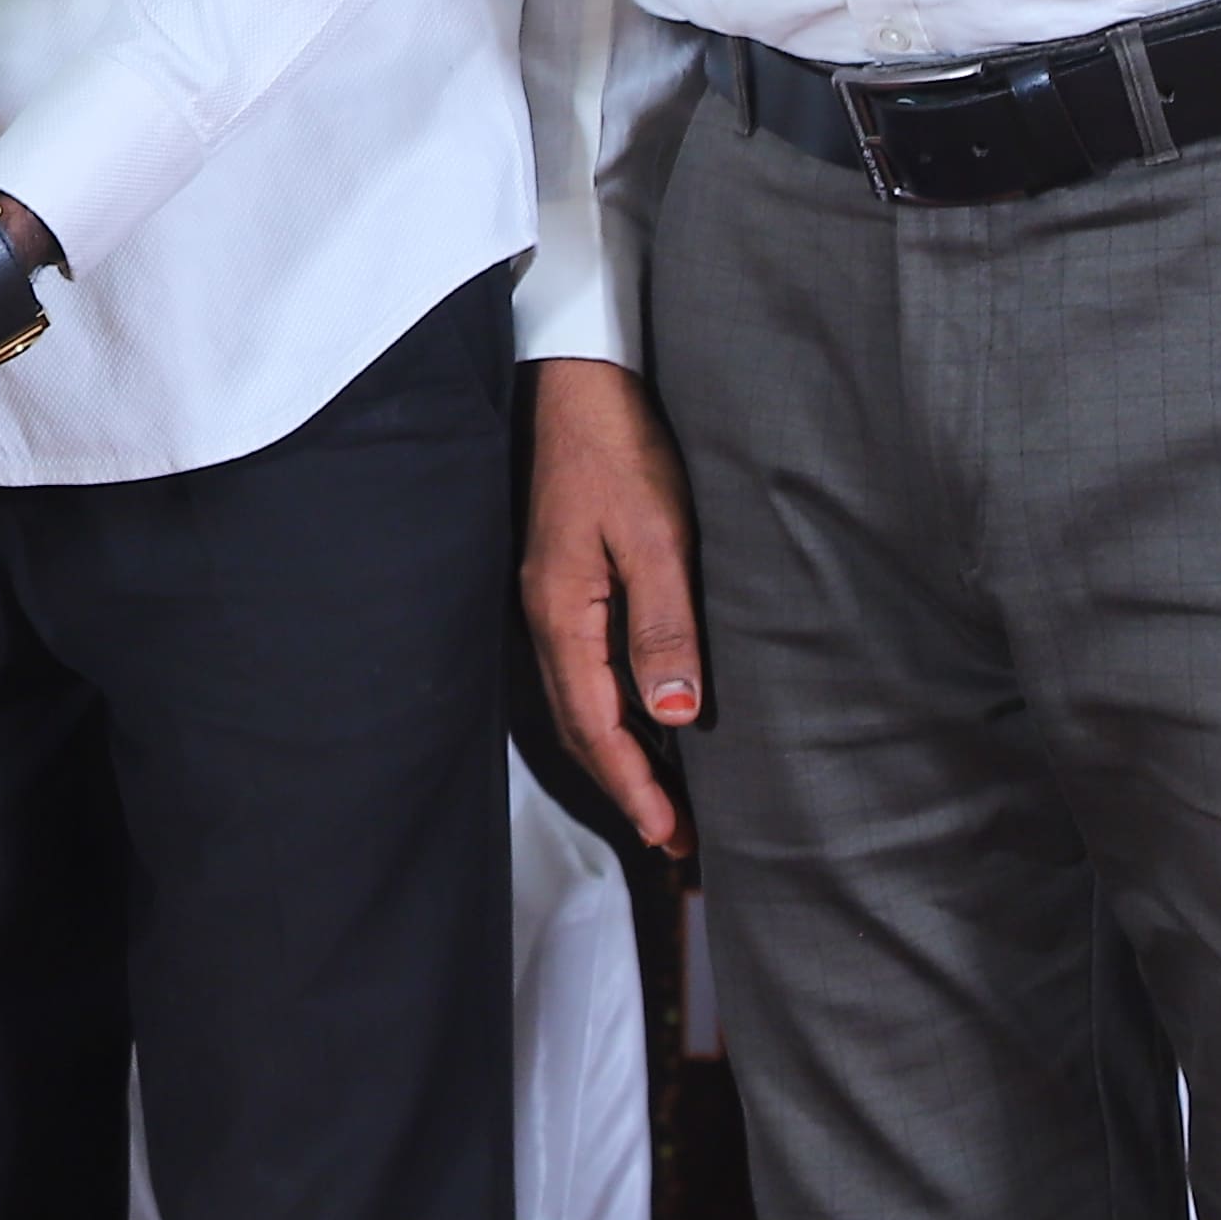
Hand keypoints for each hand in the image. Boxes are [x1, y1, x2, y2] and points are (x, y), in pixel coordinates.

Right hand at [521, 357, 705, 856]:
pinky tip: (645, 716)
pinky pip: (586, 668)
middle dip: (624, 785)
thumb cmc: (617, 450)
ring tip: (663, 796)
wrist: (577, 381)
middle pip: (580, 725)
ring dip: (620, 752)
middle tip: (673, 838)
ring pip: (581, 700)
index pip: (595, 726)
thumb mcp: (654, 536)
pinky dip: (615, 710)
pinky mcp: (567, 581)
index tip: (668, 834)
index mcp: (561, 614)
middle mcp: (546, 616)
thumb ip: (663, 624)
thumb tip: (674, 714)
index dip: (633, 785)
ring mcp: (551, 599)